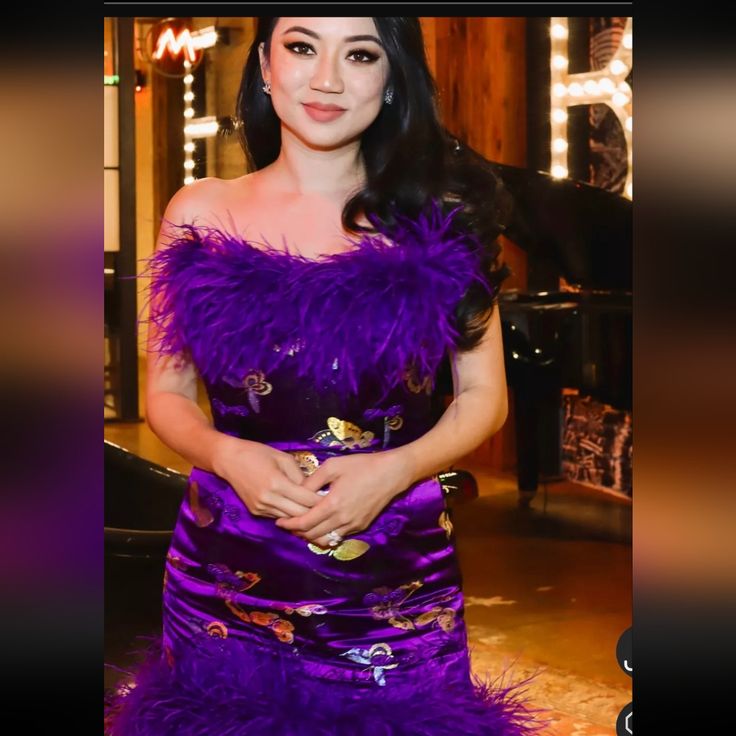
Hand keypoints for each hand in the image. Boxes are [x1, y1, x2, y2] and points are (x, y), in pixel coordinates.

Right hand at [212, 435, 320, 518]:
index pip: (305, 499)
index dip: (320, 501)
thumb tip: (313, 489)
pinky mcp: (255, 512)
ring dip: (303, 517)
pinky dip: (289, 515)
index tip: (333, 499)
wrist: (228, 460)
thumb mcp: (283, 458)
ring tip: (318, 514)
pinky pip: (278, 516)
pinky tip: (299, 512)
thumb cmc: (257, 453)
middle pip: (299, 514)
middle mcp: (268, 499)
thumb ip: (299, 475)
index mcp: (277, 483)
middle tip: (329, 511)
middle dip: (315, 514)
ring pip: (289, 519)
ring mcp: (260, 508)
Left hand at [274, 450, 413, 547]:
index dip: (289, 524)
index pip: (305, 522)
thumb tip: (298, 491)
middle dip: (297, 531)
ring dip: (311, 535)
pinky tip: (321, 524)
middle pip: (313, 534)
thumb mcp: (333, 466)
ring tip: (302, 526)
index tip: (279, 521)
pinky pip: (338, 536)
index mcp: (333, 504)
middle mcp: (342, 520)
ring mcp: (353, 525)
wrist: (392, 473)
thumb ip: (312, 481)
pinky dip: (326, 534)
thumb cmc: (362, 465)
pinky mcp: (361, 526)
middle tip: (287, 524)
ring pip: (326, 539)